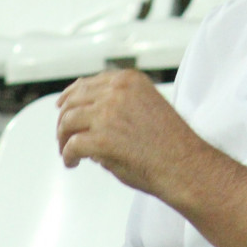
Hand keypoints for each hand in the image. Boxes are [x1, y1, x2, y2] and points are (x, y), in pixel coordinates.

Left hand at [56, 69, 194, 195]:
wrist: (184, 165)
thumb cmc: (170, 143)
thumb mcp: (146, 105)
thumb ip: (118, 104)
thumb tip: (90, 116)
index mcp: (129, 80)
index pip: (88, 82)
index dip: (71, 95)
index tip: (62, 104)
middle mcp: (117, 91)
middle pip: (73, 100)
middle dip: (64, 120)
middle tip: (63, 136)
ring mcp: (107, 113)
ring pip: (67, 121)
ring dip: (63, 138)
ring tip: (68, 151)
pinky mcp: (101, 139)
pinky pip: (71, 146)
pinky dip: (68, 156)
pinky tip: (73, 162)